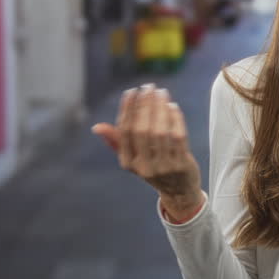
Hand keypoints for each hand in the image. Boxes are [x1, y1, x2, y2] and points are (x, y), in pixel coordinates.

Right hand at [91, 84, 203, 216]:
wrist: (179, 192)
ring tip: (161, 93)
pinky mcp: (181, 164)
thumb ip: (117, 142)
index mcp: (128, 162)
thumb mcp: (134, 159)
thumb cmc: (154, 167)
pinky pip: (178, 137)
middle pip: (142, 130)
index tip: (132, 91)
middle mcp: (144, 166)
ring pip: (160, 132)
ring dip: (160, 109)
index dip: (128, 109)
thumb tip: (97, 127)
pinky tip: (172, 106)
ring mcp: (164, 166)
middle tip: (148, 87)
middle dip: (145, 105)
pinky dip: (175, 119)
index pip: (125, 131)